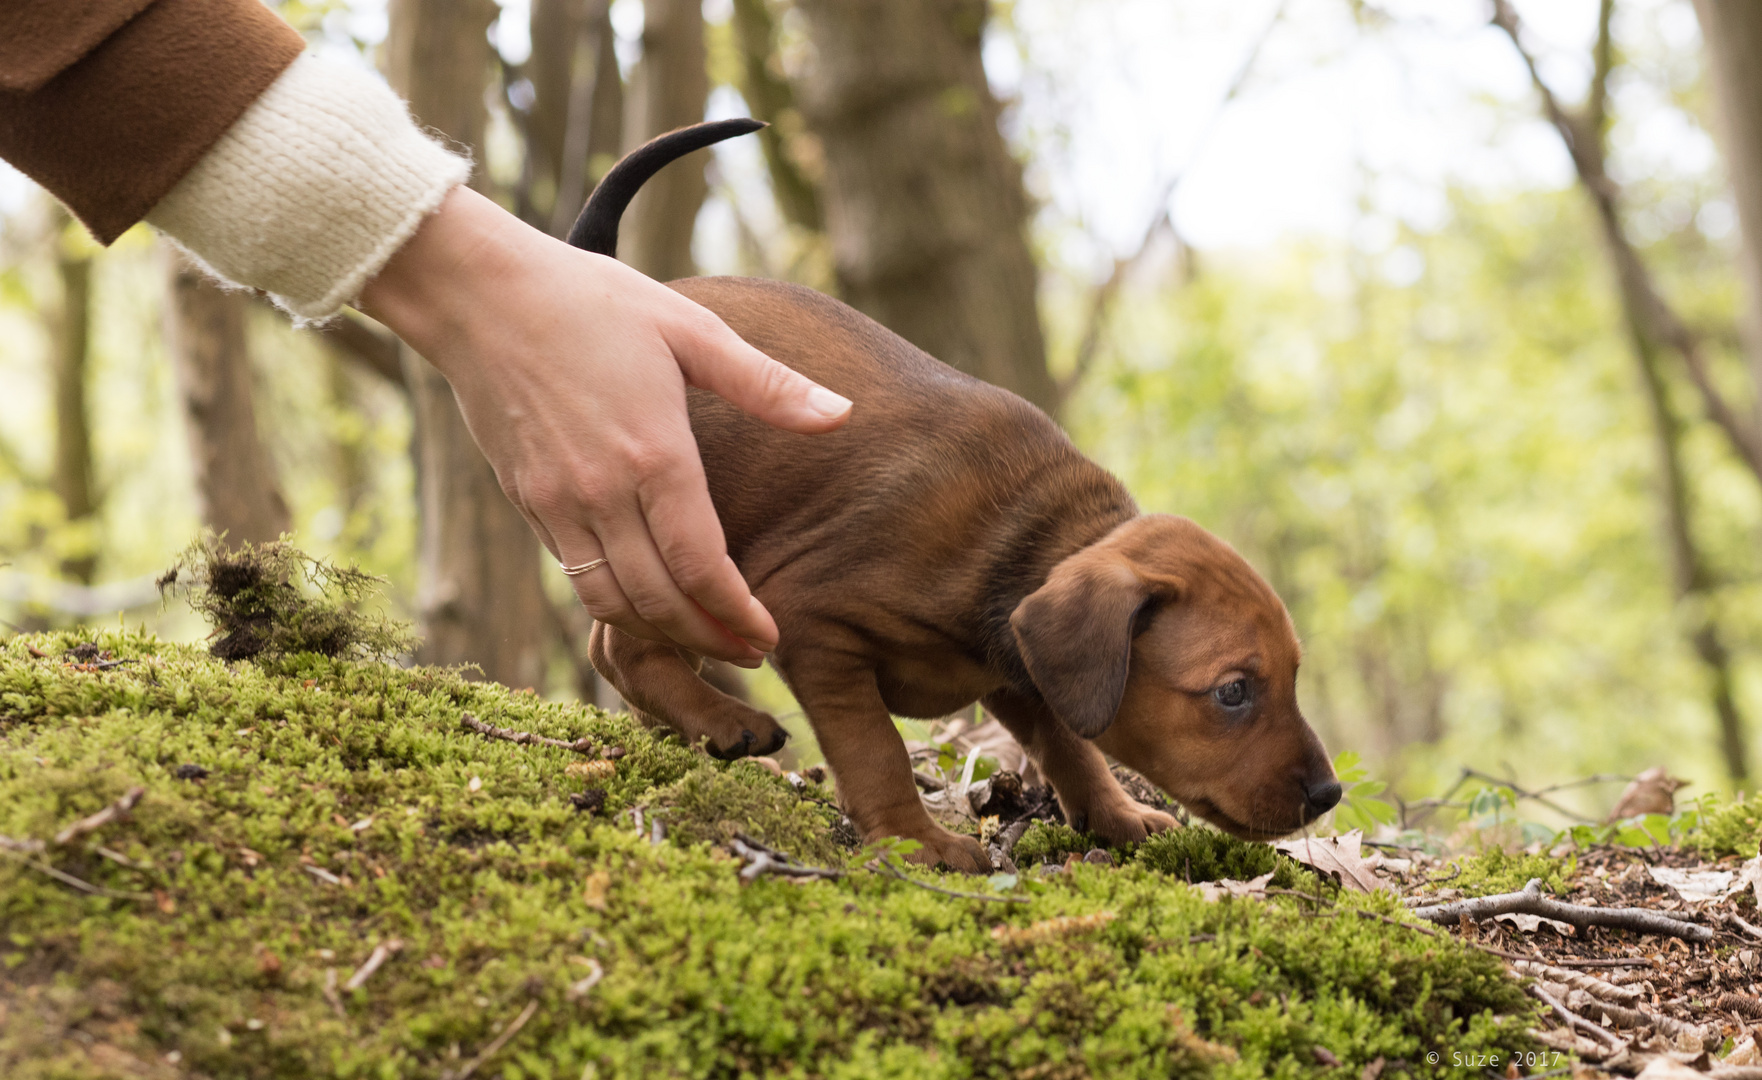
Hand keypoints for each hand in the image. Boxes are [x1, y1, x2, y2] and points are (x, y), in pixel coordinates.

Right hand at [357, 186, 850, 665]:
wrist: (480, 295)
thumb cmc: (593, 302)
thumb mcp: (692, 330)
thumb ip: (768, 384)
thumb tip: (843, 414)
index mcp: (654, 454)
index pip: (701, 567)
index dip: (738, 614)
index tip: (770, 637)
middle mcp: (601, 492)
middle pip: (658, 602)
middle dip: (708, 640)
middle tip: (750, 654)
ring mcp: (557, 502)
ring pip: (610, 602)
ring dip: (660, 633)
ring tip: (703, 637)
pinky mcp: (527, 502)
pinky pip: (574, 573)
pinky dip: (615, 602)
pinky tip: (648, 596)